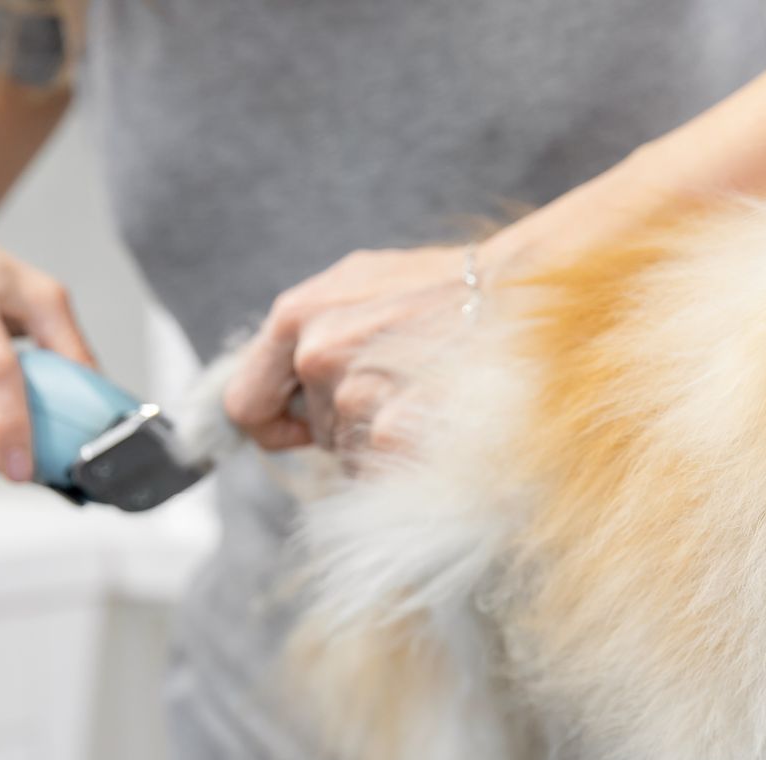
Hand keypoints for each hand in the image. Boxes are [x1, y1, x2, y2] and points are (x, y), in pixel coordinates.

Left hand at [222, 245, 473, 454]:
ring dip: (383, 436)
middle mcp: (315, 351)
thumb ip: (310, 328)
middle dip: (350, 421)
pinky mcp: (392, 430)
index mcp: (295, 316)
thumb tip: (278, 382)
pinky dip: (408, 454)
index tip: (298, 430)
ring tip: (427, 390)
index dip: (273, 426)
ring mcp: (354, 393)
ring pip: (351, 453)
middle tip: (405, 380)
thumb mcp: (360, 284)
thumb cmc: (445, 288)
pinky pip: (382, 469)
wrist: (520, 289)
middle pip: (316, 433)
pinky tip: (439, 413)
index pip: (244, 405)